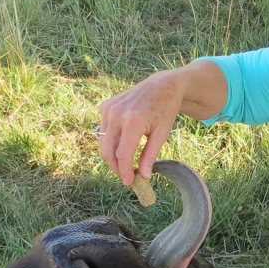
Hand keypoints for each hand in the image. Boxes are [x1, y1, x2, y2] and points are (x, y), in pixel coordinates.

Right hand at [98, 70, 186, 184]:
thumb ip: (150, 155)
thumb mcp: (162, 134)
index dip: (125, 171)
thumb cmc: (165, 109)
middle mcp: (117, 114)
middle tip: (126, 175)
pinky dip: (111, 140)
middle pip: (108, 150)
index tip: (129, 182)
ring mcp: (109, 108)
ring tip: (126, 162)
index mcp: (133, 121)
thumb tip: (144, 175)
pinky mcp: (105, 105)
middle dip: (116, 166)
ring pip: (104, 142)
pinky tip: (124, 141)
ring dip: (112, 155)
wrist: (162, 85)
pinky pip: (104, 130)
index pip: (122, 154)